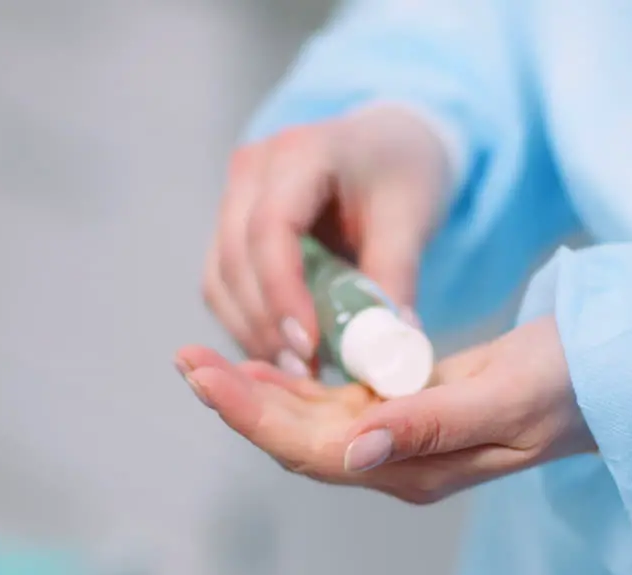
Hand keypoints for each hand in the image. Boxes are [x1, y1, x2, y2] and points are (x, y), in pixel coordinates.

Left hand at [174, 316, 596, 503]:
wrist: (613, 374)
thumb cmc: (571, 380)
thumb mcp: (505, 396)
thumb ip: (429, 425)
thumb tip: (352, 452)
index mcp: (417, 467)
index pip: (315, 450)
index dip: (254, 416)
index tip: (205, 376)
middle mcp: (399, 462)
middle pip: (300, 440)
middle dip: (240, 402)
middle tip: (186, 359)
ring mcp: (402, 440)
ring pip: (311, 423)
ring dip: (258, 393)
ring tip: (206, 357)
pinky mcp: (409, 411)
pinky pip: (338, 403)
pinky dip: (297, 383)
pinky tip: (266, 361)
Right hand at [202, 105, 450, 377]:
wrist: (388, 146)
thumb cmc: (402, 174)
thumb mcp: (411, 218)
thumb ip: (396, 278)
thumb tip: (390, 350)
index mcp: (301, 151)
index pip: (271, 226)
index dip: (283, 291)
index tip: (309, 346)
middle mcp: (252, 168)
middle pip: (235, 256)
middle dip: (265, 323)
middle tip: (305, 371)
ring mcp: (233, 196)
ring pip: (219, 277)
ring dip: (251, 330)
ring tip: (298, 369)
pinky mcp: (229, 227)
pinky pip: (223, 285)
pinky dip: (247, 323)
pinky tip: (283, 352)